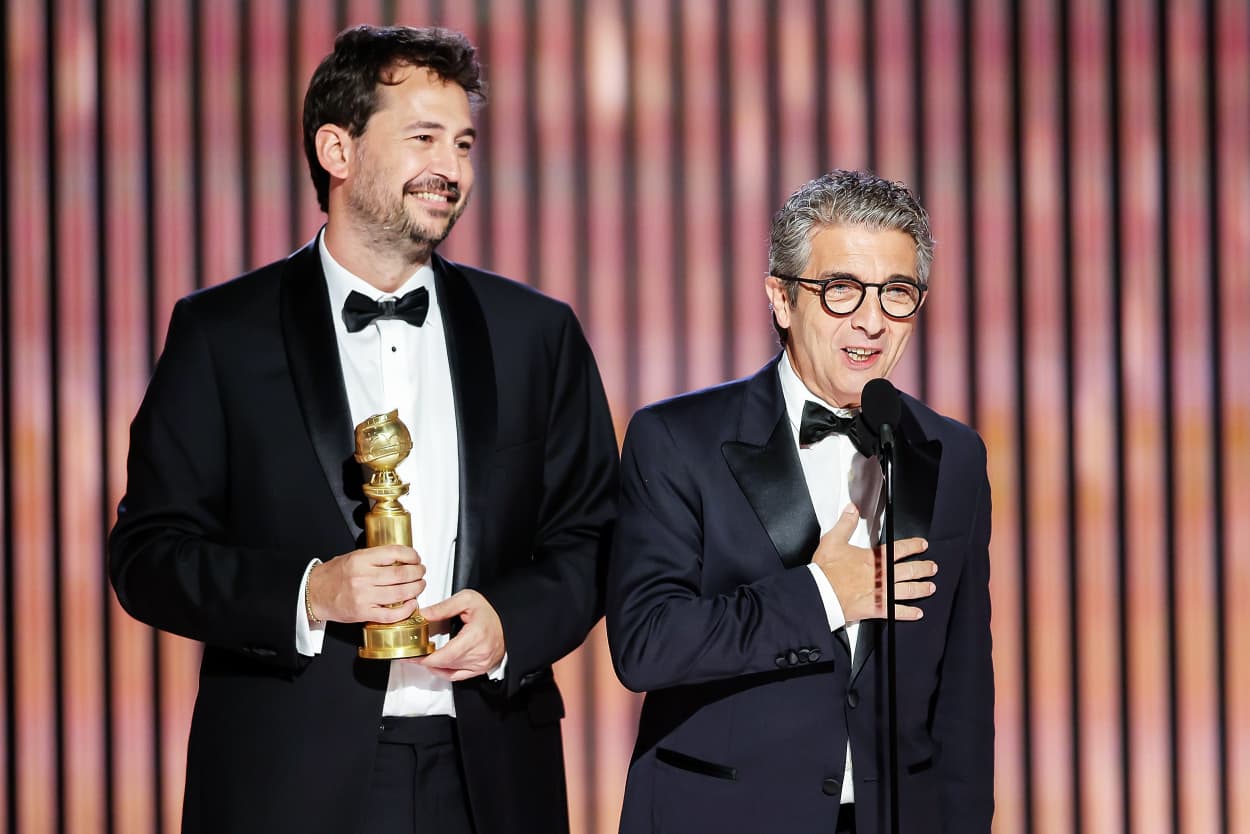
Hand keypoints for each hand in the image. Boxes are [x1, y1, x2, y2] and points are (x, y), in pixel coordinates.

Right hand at [307, 545, 425, 624]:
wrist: (313, 593)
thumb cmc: (333, 575)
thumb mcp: (353, 557)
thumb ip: (375, 557)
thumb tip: (401, 557)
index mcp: (360, 560)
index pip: (394, 553)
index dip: (411, 555)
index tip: (416, 558)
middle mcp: (363, 577)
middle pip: (401, 574)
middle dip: (417, 573)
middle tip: (421, 572)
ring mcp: (364, 597)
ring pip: (400, 593)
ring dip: (416, 590)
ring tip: (419, 586)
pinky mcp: (363, 613)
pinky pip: (391, 614)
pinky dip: (406, 609)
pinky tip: (412, 604)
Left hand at [411, 589, 505, 681]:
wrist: (507, 620)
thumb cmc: (489, 611)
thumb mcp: (466, 600)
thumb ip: (443, 608)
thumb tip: (423, 615)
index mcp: (475, 636)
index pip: (445, 655)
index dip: (427, 658)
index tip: (413, 655)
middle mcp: (480, 653)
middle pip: (445, 664)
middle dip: (426, 660)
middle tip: (413, 653)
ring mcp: (481, 663)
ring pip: (450, 670)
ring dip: (434, 665)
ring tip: (423, 656)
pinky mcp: (480, 669)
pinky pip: (457, 676)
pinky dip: (444, 672)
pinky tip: (436, 666)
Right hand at [811, 504, 935, 621]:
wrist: (822, 593)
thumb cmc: (827, 570)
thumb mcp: (833, 540)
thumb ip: (846, 524)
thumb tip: (852, 510)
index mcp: (874, 558)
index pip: (900, 549)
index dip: (914, 546)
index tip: (922, 545)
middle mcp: (882, 576)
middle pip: (910, 570)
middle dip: (924, 568)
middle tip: (932, 567)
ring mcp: (881, 593)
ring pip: (909, 590)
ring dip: (922, 588)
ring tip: (930, 587)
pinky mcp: (877, 609)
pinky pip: (897, 612)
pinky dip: (909, 613)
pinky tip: (917, 613)